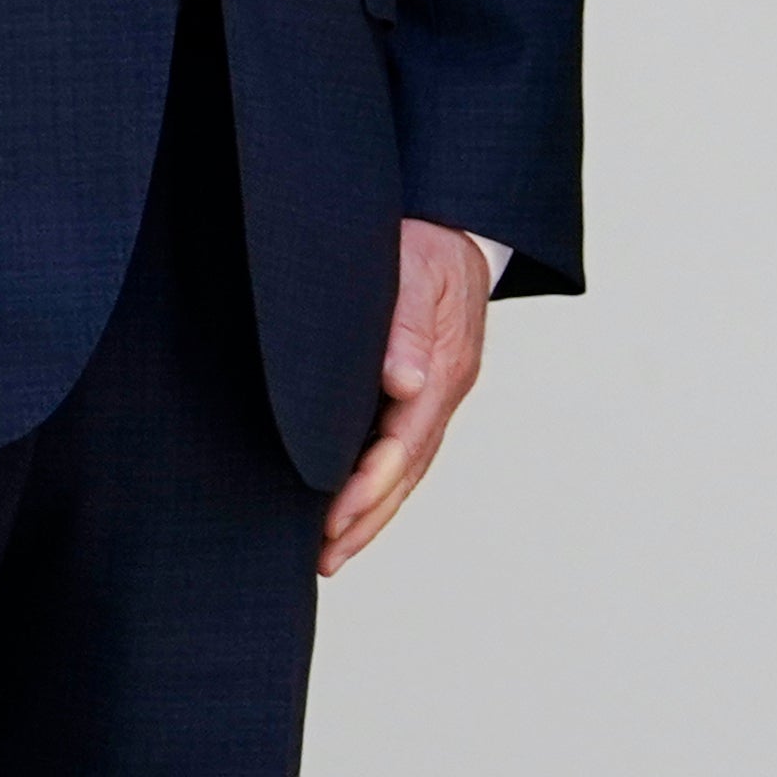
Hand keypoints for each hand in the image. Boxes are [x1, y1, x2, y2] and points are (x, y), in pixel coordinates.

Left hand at [320, 220, 490, 576]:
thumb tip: (404, 382)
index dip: (368, 487)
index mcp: (445, 366)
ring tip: (332, 553)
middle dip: (368, 519)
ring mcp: (439, 391)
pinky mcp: (424, 387)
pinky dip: (380, 483)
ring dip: (373, 513)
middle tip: (325, 559)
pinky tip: (351, 505)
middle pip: (409, 470)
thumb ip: (406, 320)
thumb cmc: (424, 237)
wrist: (452, 217)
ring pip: (408, 468)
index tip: (332, 521)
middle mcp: (446, 388)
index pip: (406, 443)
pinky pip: (403, 448)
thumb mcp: (415, 264)